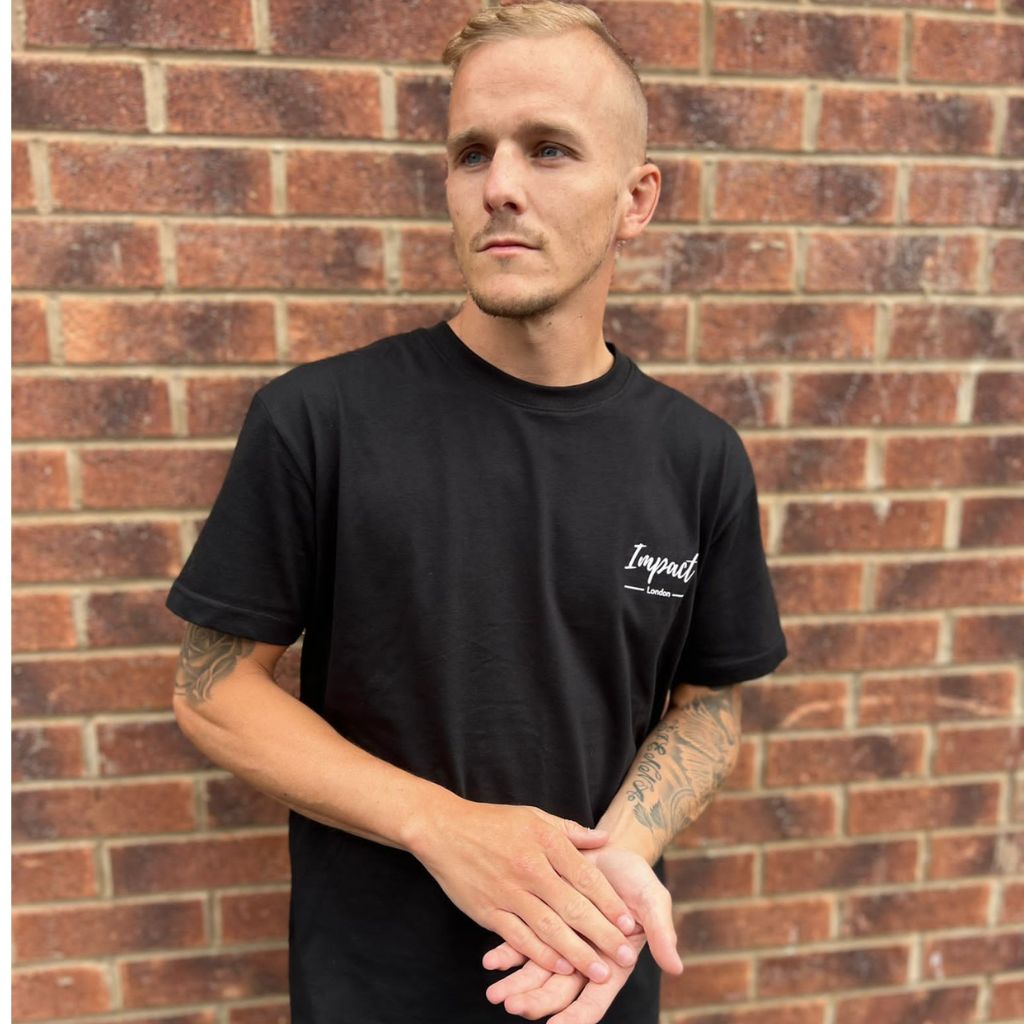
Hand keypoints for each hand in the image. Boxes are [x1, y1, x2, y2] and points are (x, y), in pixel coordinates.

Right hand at [415, 802, 637, 981]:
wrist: (445, 829)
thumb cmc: (494, 822)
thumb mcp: (535, 816)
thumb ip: (571, 831)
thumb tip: (605, 839)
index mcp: (545, 841)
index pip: (585, 877)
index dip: (609, 902)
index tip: (630, 923)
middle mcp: (530, 867)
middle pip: (573, 906)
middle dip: (602, 935)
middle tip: (625, 957)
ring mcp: (508, 891)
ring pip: (549, 928)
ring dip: (577, 953)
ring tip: (600, 972)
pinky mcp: (488, 910)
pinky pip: (519, 937)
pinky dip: (541, 955)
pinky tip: (560, 968)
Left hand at [482, 846, 682, 1021]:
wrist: (610, 850)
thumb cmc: (635, 879)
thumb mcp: (653, 901)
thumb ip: (661, 933)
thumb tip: (676, 966)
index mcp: (612, 964)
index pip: (593, 1001)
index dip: (575, 1018)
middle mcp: (584, 961)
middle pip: (558, 992)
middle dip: (535, 1003)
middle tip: (512, 1006)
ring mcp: (562, 946)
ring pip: (536, 974)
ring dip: (515, 986)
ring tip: (495, 993)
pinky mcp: (544, 924)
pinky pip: (522, 945)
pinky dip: (507, 953)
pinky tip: (490, 960)